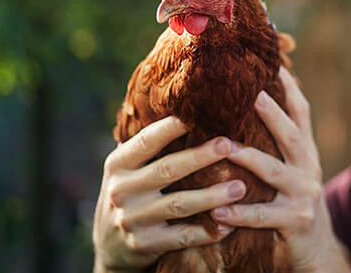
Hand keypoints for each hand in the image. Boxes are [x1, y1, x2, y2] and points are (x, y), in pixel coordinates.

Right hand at [92, 116, 245, 272]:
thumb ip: (152, 145)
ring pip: (179, 204)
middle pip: (167, 169)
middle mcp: (122, 190)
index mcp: (118, 164)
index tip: (197, 113)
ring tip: (241, 187)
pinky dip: (208, 231)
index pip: (146, 141)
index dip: (170, 128)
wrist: (110, 245)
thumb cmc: (132, 191)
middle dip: (200, 157)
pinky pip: (182, 237)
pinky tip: (231, 223)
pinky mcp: (145, 245)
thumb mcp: (129, 167)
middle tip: (229, 145)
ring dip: (212, 196)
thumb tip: (191, 105)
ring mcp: (132, 219)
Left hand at [210, 67, 350, 272]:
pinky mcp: (295, 222)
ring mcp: (304, 195)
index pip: (301, 112)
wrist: (319, 254)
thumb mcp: (292, 173)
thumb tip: (249, 107)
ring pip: (273, 171)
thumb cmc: (293, 206)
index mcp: (306, 153)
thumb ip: (276, 147)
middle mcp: (308, 169)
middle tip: (250, 92)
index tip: (273, 61)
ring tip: (224, 147)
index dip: (288, 87)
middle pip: (291, 134)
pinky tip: (217, 210)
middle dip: (272, 112)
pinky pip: (262, 216)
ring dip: (248, 157)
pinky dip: (239, 213)